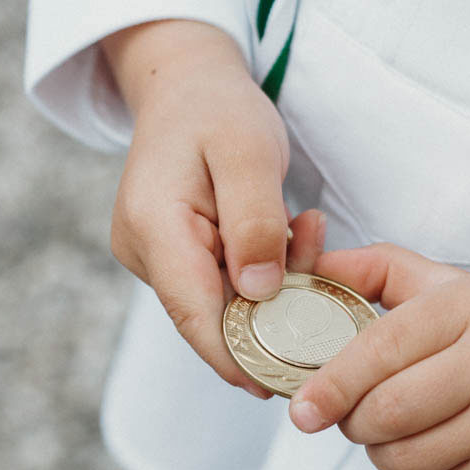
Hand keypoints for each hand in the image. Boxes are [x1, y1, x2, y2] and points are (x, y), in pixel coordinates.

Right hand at [102, 18, 327, 396]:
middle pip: (210, 315)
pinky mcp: (176, 257)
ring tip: (306, 226)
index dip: (237, 357)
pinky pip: (225, 283)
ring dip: (274, 284)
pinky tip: (292, 231)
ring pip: (223, 302)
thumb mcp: (248, 150)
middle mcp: (144, 251)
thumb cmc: (217, 108)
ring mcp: (157, 257)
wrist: (187, 83)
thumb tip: (261, 293)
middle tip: (324, 277)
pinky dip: (264, 270)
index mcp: (153, 226)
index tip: (282, 385)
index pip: (193, 314)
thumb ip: (255, 221)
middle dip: (272, 313)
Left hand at [286, 242, 469, 469]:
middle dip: (354, 421)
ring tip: (402, 432)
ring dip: (384, 452)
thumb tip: (315, 265)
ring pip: (404, 458)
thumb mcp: (461, 289)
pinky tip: (442, 452)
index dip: (333, 381)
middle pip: (387, 411)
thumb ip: (385, 272)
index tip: (302, 407)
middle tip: (355, 416)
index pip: (384, 346)